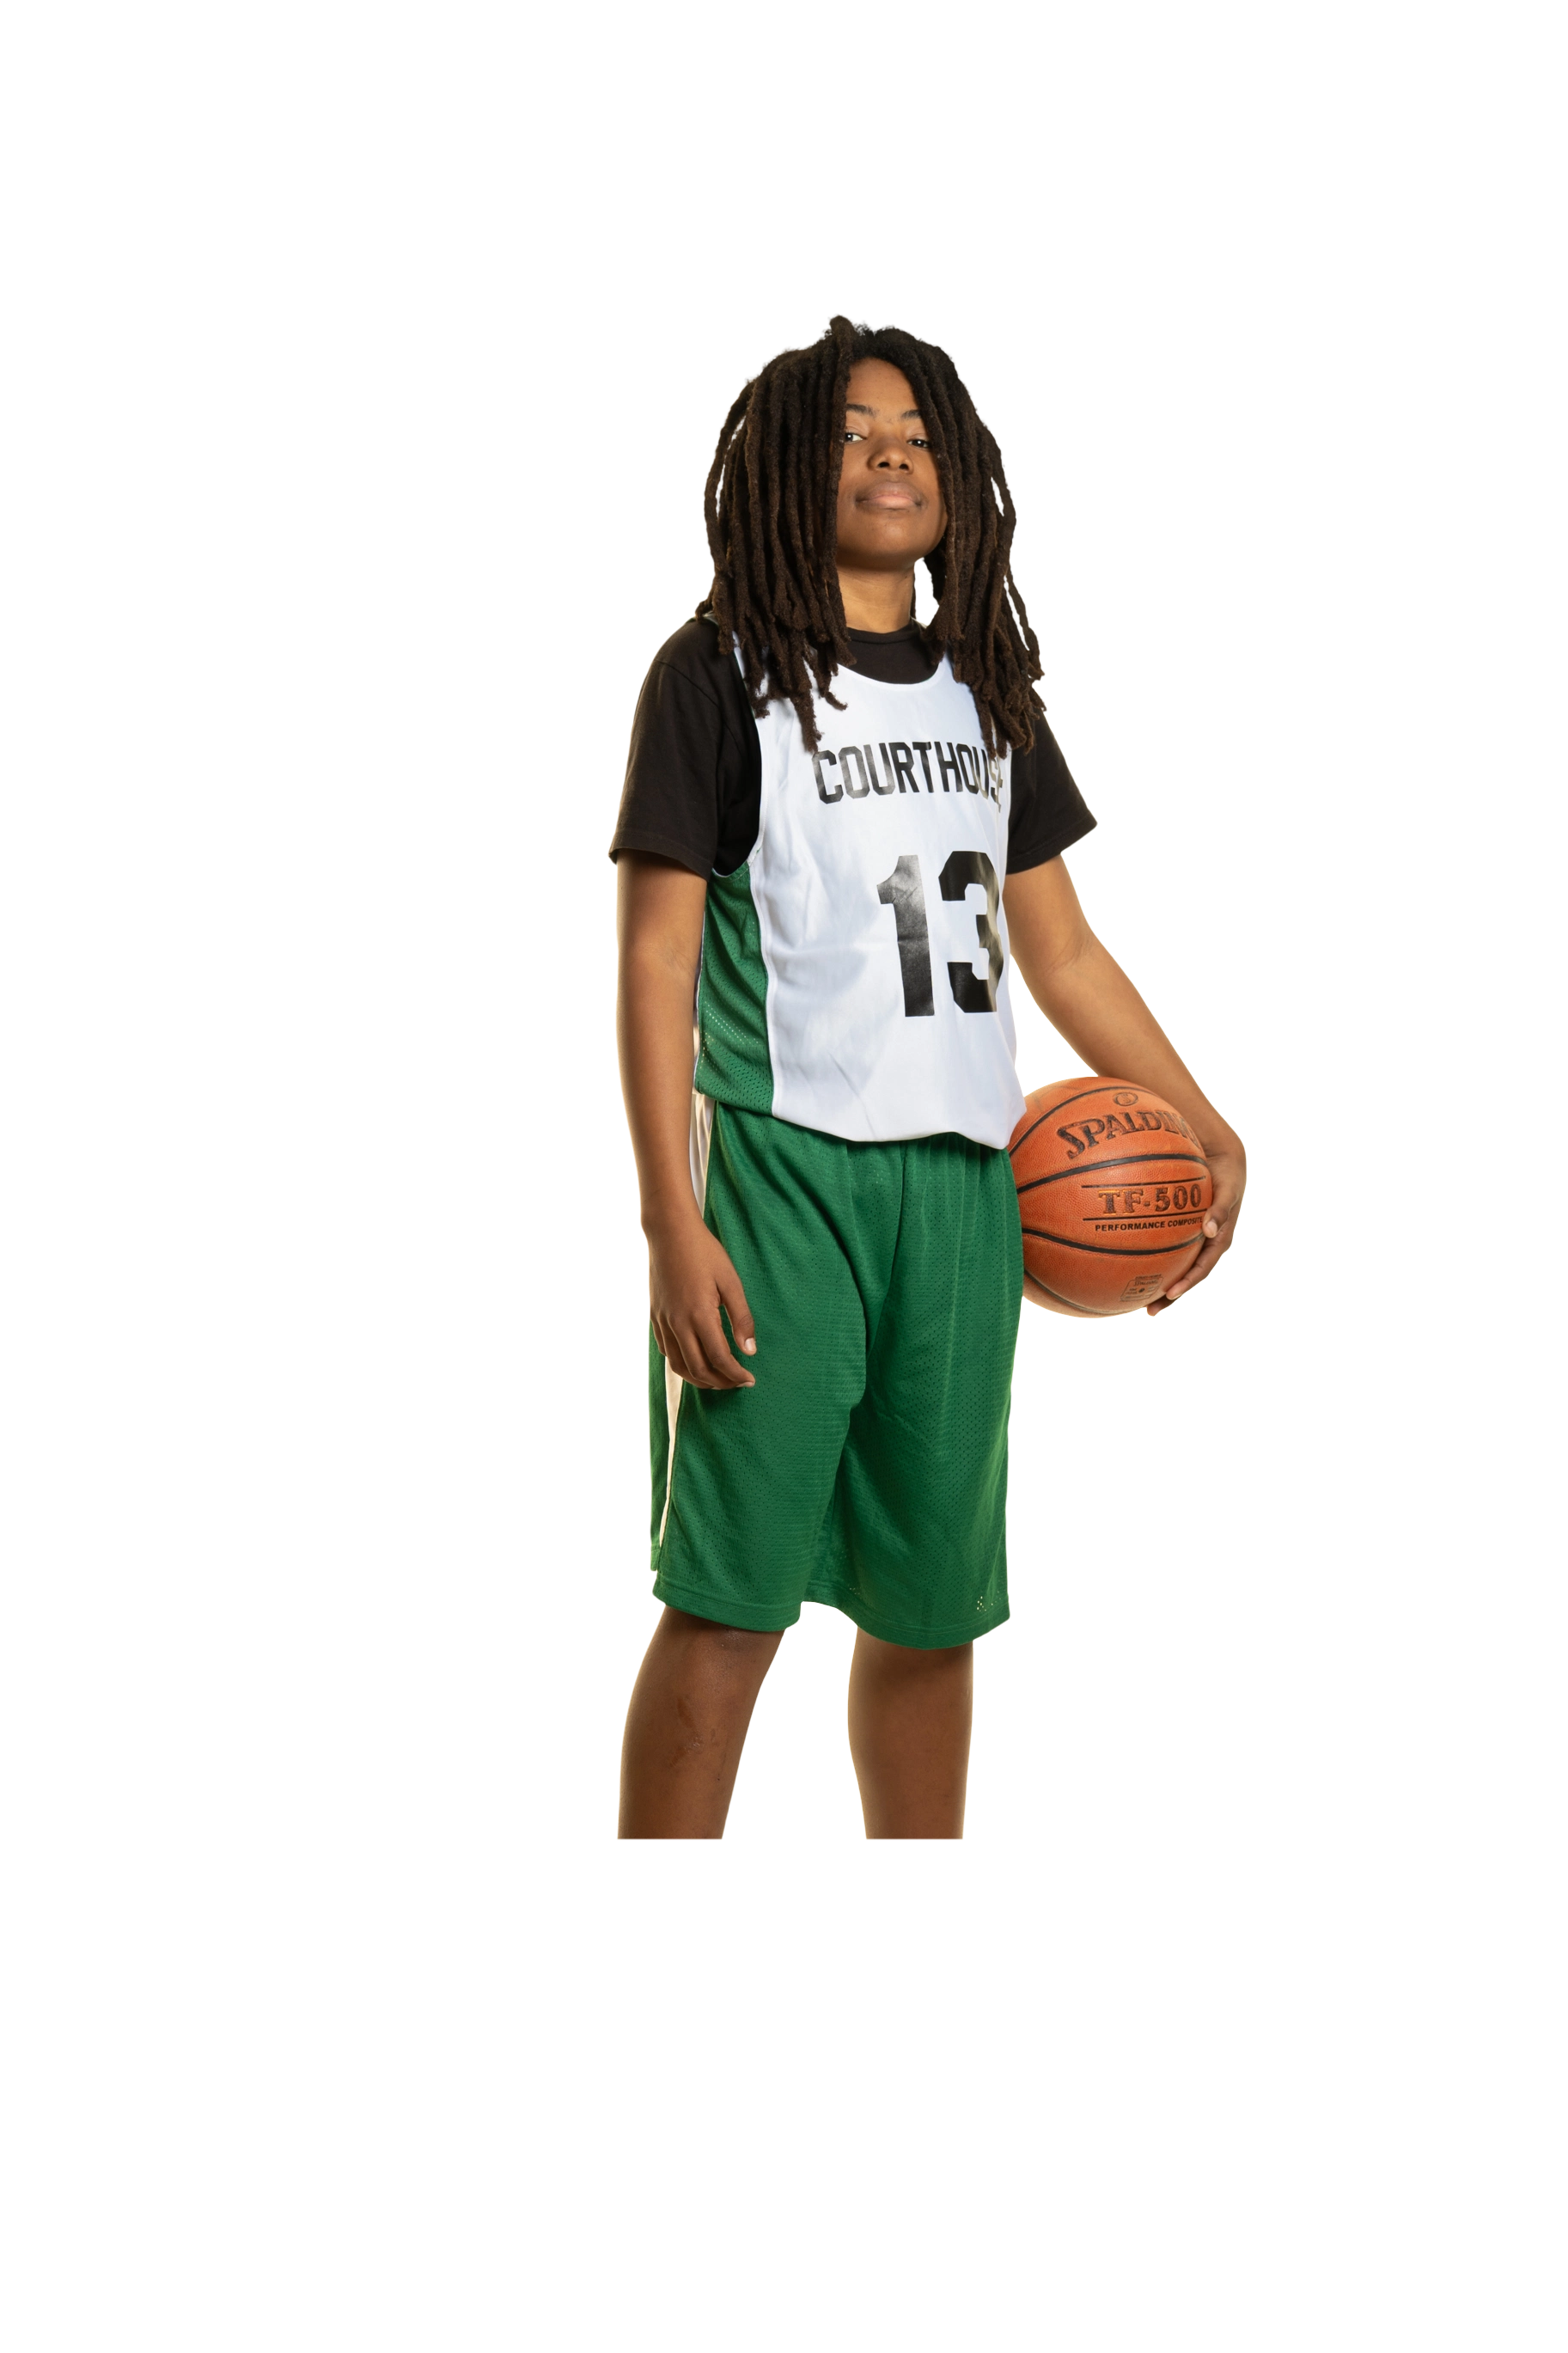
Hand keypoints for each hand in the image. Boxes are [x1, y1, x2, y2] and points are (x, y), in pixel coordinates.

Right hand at [648, 1213, 757, 1388]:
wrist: (669, 1232)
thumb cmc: (704, 1252)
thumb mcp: (731, 1281)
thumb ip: (741, 1317)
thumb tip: (749, 1350)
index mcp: (699, 1315)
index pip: (719, 1359)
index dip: (736, 1374)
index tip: (749, 1380)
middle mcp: (678, 1323)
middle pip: (698, 1369)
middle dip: (720, 1382)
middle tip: (737, 1382)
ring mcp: (663, 1321)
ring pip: (679, 1365)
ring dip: (700, 1379)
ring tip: (718, 1379)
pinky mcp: (655, 1316)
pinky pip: (667, 1351)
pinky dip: (682, 1364)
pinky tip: (696, 1361)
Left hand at [1147, 1140, 1245, 1316]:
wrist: (1224, 1160)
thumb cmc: (1226, 1175)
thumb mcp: (1229, 1190)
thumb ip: (1221, 1208)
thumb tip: (1210, 1229)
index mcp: (1219, 1241)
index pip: (1202, 1269)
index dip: (1187, 1283)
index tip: (1170, 1294)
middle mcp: (1206, 1245)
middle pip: (1186, 1276)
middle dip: (1169, 1296)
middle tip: (1149, 1311)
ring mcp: (1195, 1240)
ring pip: (1175, 1266)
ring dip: (1158, 1282)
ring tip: (1135, 1298)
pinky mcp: (1184, 1230)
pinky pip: (1165, 1245)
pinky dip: (1150, 1254)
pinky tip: (1127, 1259)